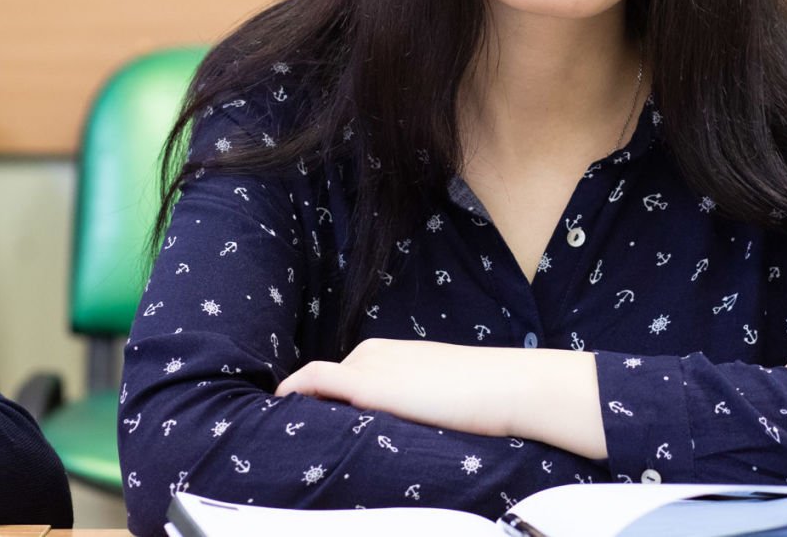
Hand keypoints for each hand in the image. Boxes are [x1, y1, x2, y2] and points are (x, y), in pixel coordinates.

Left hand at [275, 338, 607, 458]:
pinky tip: (281, 404)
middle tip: (294, 434)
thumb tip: (409, 422)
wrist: (506, 387)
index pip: (342, 377)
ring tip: (285, 431)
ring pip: (319, 385)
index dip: (325, 401)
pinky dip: (295, 390)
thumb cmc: (483, 392)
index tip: (311, 422)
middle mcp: (372, 354)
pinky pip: (317, 381)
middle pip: (327, 384)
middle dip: (312, 406)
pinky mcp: (369, 386)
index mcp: (388, 352)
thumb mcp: (438, 388)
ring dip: (302, 405)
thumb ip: (412, 398)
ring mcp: (369, 367)